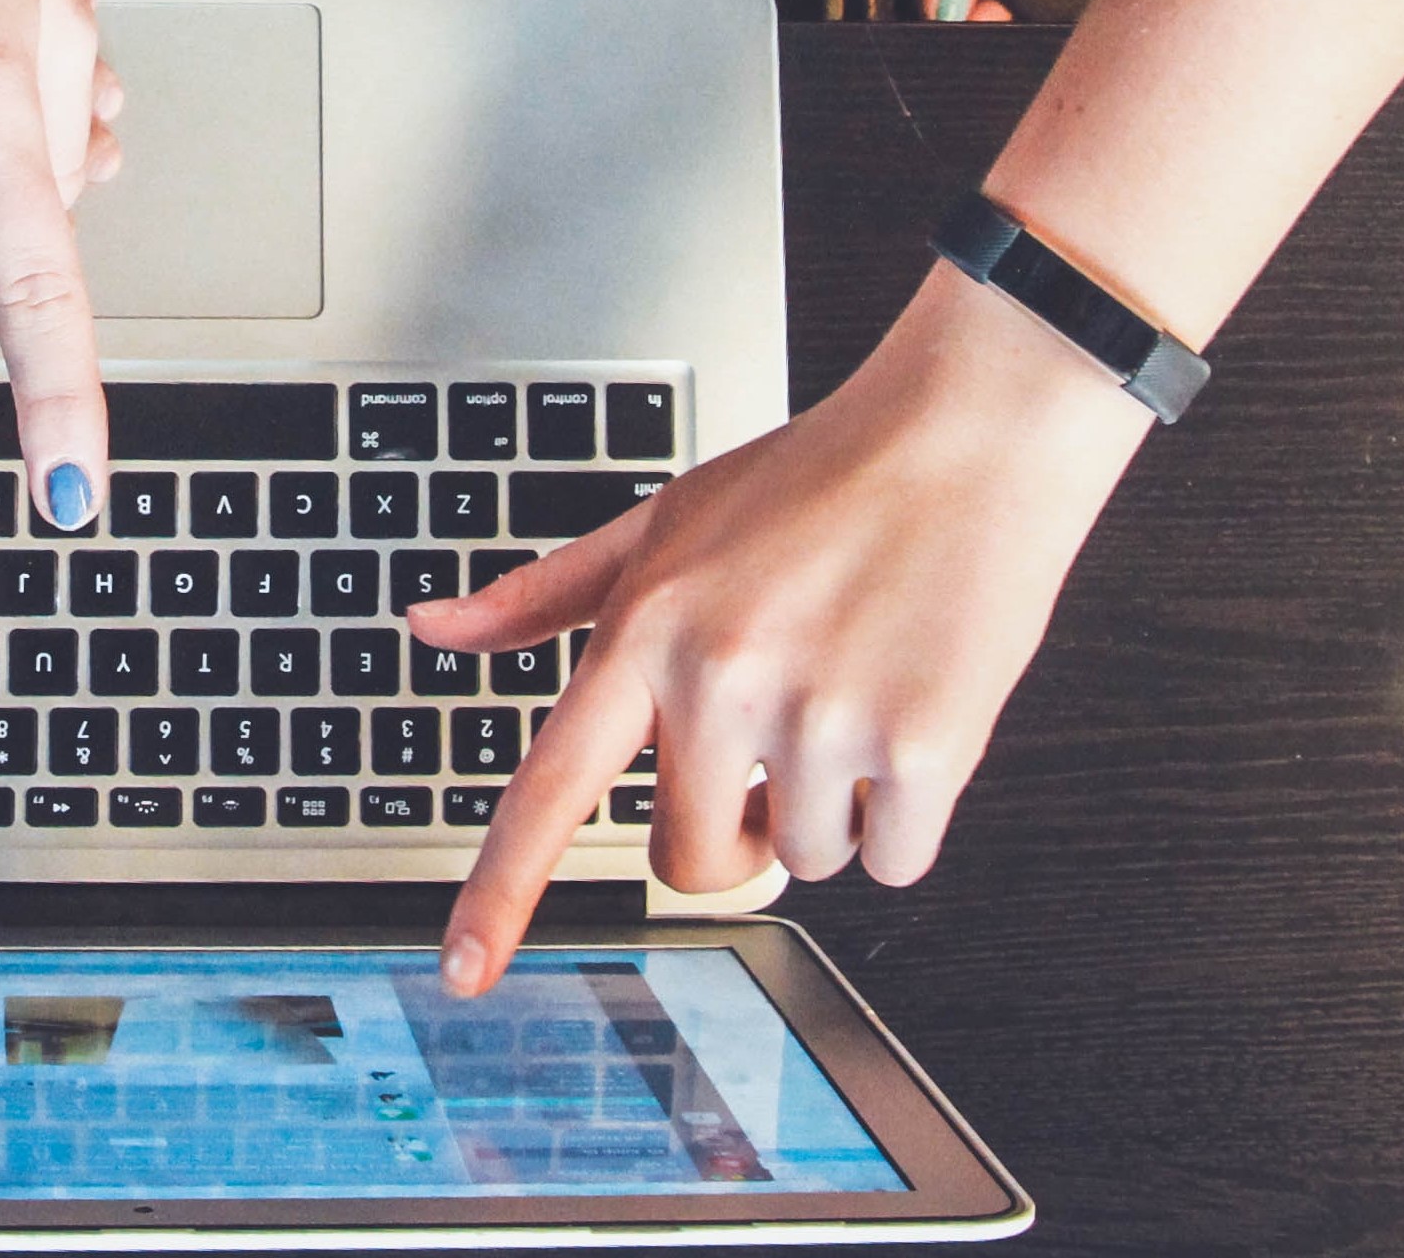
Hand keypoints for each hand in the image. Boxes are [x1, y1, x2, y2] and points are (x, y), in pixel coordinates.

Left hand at [415, 269, 1159, 995]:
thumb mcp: (663, 520)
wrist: (970, 432)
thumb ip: (546, 594)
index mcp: (647, 632)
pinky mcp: (925, 745)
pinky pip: (893, 860)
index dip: (500, 892)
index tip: (465, 971)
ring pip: (804, 859)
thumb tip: (433, 629)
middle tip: (774, 753)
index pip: (551, 790)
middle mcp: (723, 681)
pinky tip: (912, 714)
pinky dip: (907, 816)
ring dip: (832, 809)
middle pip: (692, 861)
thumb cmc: (817, 478)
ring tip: (854, 693)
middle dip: (734, 834)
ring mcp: (823, 718)